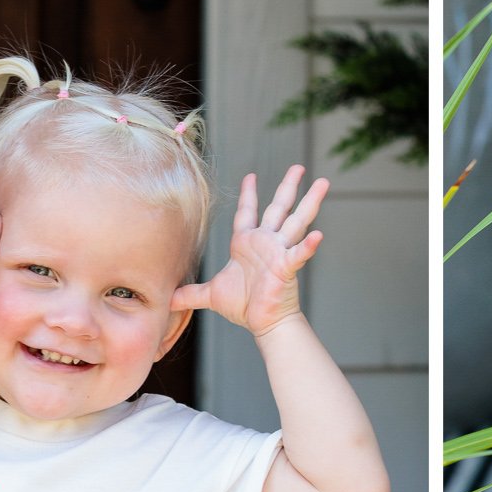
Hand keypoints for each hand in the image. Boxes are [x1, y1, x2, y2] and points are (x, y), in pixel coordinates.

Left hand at [172, 165, 327, 335]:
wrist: (263, 323)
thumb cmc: (244, 306)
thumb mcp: (211, 294)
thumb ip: (190, 294)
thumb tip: (167, 299)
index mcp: (247, 243)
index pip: (248, 212)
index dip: (248, 194)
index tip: (250, 176)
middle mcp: (266, 242)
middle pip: (279, 208)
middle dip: (288, 187)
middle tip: (299, 167)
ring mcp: (279, 252)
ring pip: (297, 221)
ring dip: (310, 203)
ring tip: (323, 183)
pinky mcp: (287, 268)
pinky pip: (299, 254)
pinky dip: (308, 245)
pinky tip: (318, 235)